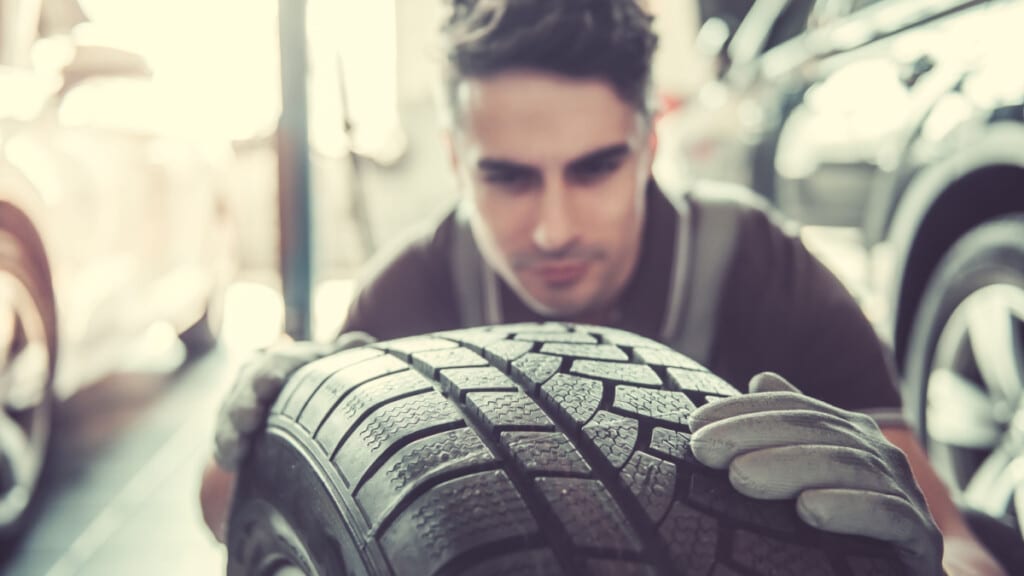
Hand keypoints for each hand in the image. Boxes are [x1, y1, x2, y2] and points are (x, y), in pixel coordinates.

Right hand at [213, 331, 375, 470]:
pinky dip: (224, 450)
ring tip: (237, 448)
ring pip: (228, 415)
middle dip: (244, 403)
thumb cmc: (315, 380)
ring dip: (230, 432)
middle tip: (249, 418)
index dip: (271, 372)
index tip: (271, 382)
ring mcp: (237, 403)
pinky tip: (230, 462)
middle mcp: (253, 377)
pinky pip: (221, 439)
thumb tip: (364, 342)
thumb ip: (344, 354)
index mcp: (279, 360)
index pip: (274, 362)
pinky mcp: (228, 429)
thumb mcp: (330, 365)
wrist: (289, 398)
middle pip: (246, 389)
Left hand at [689, 372, 942, 574]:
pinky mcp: (922, 539)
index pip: (793, 408)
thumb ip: (787, 431)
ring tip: (740, 477)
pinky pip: (888, 514)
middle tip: (703, 449)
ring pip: (846, 466)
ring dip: (789, 467)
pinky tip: (809, 511)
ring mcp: (907, 494)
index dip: (743, 411)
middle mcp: (881, 455)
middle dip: (753, 434)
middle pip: (814, 430)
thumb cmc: (842, 532)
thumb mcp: (807, 477)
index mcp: (851, 434)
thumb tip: (760, 379)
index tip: (694, 425)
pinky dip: (848, 507)